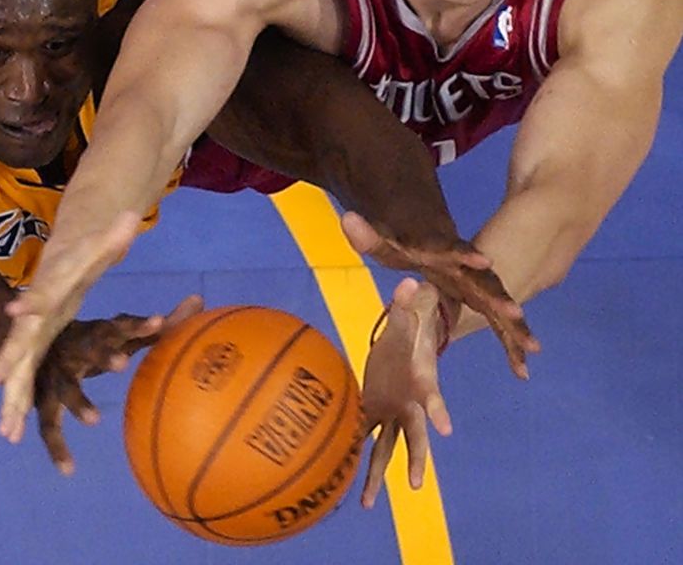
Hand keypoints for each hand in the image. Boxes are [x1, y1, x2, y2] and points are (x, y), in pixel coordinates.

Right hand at [0, 211, 143, 445]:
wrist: (63, 257)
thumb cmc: (83, 254)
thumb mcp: (101, 245)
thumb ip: (115, 234)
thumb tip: (132, 216)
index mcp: (52, 289)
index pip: (40, 293)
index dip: (29, 301)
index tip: (15, 312)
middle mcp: (35, 316)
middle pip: (19, 339)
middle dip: (7, 359)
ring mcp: (31, 335)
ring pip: (17, 368)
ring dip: (10, 396)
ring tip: (5, 430)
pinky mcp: (34, 349)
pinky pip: (23, 380)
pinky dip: (16, 404)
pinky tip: (11, 432)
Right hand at [34, 294, 203, 474]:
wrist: (31, 341)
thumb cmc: (91, 340)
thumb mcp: (119, 331)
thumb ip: (156, 325)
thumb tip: (198, 299)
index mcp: (96, 332)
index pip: (118, 325)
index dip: (137, 324)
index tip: (158, 321)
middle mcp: (74, 349)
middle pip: (89, 349)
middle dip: (104, 355)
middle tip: (122, 363)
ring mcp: (55, 375)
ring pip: (66, 388)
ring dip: (78, 401)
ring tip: (95, 420)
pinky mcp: (42, 400)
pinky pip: (48, 425)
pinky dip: (56, 448)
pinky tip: (68, 471)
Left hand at [341, 211, 539, 378]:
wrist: (435, 242)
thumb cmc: (406, 244)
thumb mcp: (384, 242)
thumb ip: (366, 236)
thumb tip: (346, 219)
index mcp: (444, 253)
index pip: (455, 251)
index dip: (466, 255)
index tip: (483, 260)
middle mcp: (467, 272)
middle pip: (486, 283)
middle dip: (500, 298)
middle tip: (515, 312)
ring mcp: (480, 290)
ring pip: (501, 308)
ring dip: (514, 326)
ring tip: (531, 346)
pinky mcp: (486, 306)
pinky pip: (502, 327)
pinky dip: (513, 345)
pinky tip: (523, 370)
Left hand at [360, 278, 449, 508]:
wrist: (410, 340)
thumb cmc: (413, 326)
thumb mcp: (410, 314)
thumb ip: (407, 301)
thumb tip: (410, 281)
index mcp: (422, 382)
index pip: (433, 398)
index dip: (438, 411)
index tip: (445, 430)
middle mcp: (410, 404)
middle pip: (415, 435)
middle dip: (415, 458)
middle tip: (416, 484)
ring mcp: (392, 411)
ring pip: (386, 448)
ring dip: (377, 474)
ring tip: (365, 504)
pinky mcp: (374, 409)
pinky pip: (362, 435)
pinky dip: (351, 455)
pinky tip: (339, 480)